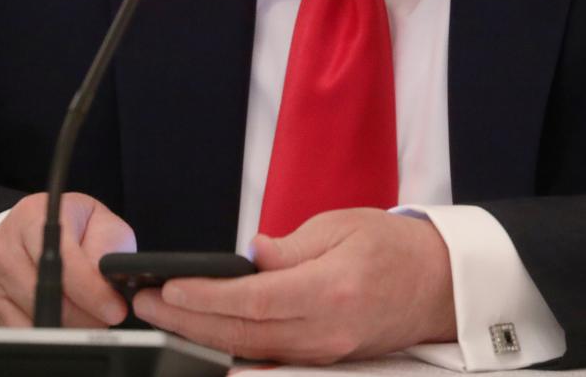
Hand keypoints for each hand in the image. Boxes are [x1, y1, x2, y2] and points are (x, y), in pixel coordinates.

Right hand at [0, 192, 135, 327]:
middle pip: (43, 297)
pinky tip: (56, 326)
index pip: (61, 260)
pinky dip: (38, 338)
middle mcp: (1, 247)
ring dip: (63, 331)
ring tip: (83, 322)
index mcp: (31, 216)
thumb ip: (108, 249)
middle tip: (103, 321)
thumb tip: (109, 286)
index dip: (91, 290)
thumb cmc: (72, 229)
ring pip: (28, 322)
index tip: (113, 309)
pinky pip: (11, 336)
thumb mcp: (99, 224)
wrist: (31, 236)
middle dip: (81, 317)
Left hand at [132, 208, 455, 362]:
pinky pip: (269, 357)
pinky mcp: (324, 359)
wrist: (439, 285)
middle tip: (146, 304)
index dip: (204, 296)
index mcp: (330, 290)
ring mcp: (325, 352)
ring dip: (202, 335)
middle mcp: (325, 331)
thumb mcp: (342, 226)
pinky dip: (232, 345)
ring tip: (165, 316)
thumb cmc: (395, 248)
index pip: (252, 300)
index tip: (167, 286)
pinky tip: (204, 333)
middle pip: (241, 334)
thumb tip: (250, 256)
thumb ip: (292, 247)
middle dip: (187, 320)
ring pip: (250, 352)